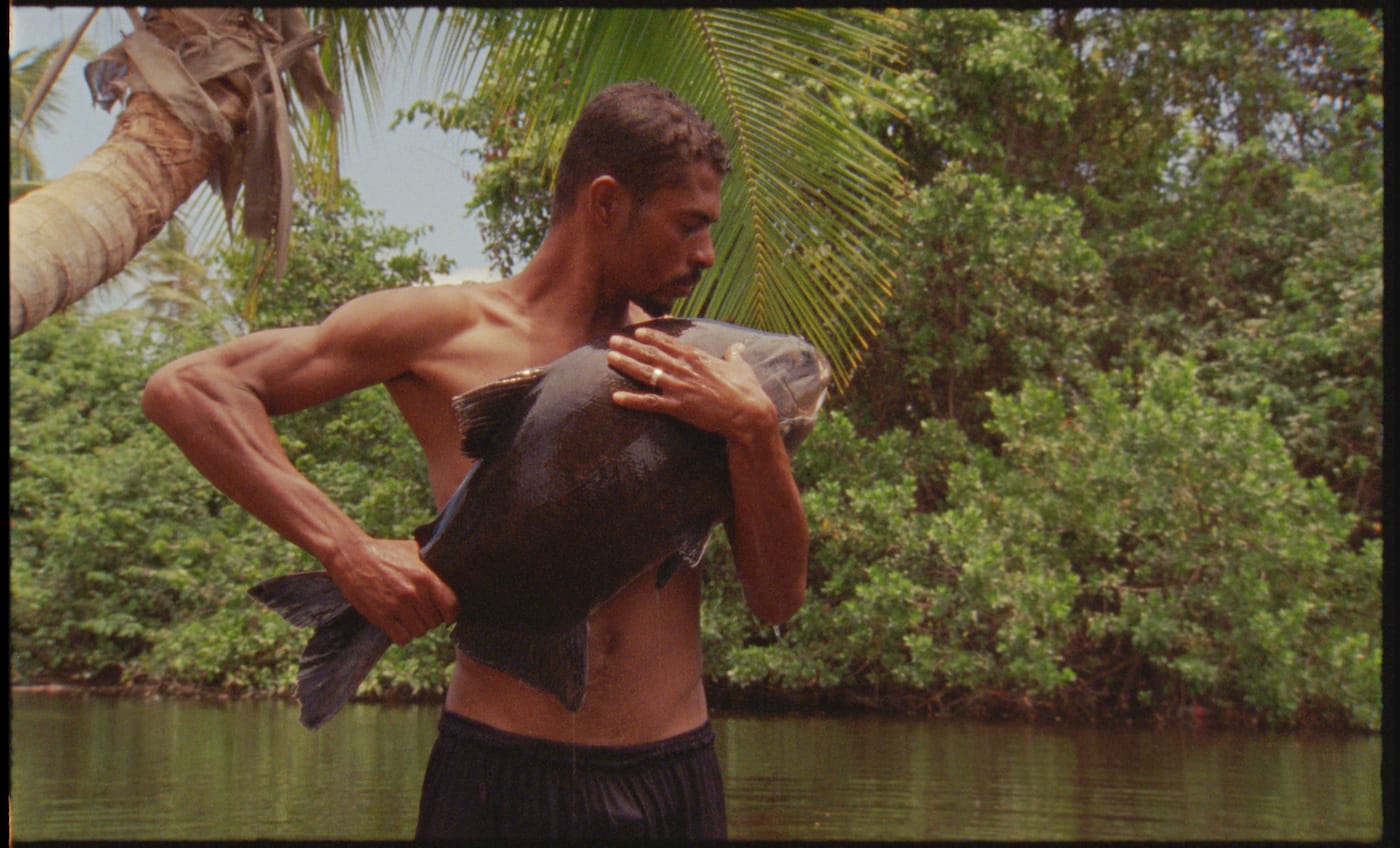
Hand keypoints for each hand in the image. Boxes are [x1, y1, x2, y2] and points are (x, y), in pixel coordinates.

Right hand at [328, 537, 458, 644]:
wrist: (352, 556)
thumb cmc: (386, 551)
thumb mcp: (414, 550)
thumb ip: (434, 562)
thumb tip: (453, 568)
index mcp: (426, 577)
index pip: (452, 607)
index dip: (450, 613)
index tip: (445, 613)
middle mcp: (414, 593)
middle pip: (435, 622)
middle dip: (430, 618)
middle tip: (420, 610)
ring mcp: (397, 606)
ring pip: (419, 631)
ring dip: (415, 627)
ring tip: (407, 614)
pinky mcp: (381, 617)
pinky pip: (402, 638)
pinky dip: (401, 634)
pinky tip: (397, 622)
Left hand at [606, 326, 778, 444]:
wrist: (748, 413)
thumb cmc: (747, 391)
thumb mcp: (742, 367)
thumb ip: (734, 355)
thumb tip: (737, 347)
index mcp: (698, 357)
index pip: (670, 343)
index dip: (652, 337)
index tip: (638, 332)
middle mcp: (684, 369)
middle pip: (652, 354)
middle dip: (631, 346)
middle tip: (613, 340)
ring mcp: (679, 387)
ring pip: (646, 372)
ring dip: (626, 364)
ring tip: (610, 357)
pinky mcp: (677, 407)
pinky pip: (649, 402)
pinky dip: (631, 400)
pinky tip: (615, 397)